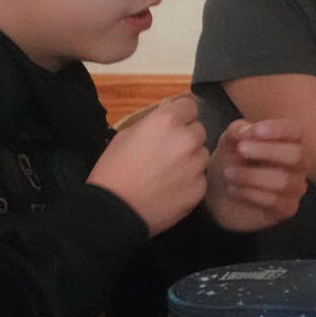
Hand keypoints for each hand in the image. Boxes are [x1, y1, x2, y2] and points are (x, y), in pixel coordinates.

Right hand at [87, 95, 208, 236]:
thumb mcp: (125, 135)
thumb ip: (152, 121)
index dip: (181, 115)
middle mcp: (187, 140)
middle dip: (187, 137)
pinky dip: (190, 180)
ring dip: (191, 159)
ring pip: (202, 154)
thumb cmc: (113, 170)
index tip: (174, 124)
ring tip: (169, 172)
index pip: (190, 106)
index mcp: (167, 122)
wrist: (114, 210)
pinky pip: (200, 177)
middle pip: (199, 130)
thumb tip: (169, 109)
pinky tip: (171, 188)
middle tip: (169, 151)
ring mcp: (196, 165)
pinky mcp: (200, 188)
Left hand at [204, 118, 308, 232]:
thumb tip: (249, 131)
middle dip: (267, 151)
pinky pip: (275, 201)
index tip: (256, 131)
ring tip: (228, 174)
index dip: (278, 130)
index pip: (294, 131)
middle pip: (296, 155)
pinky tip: (234, 190)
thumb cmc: (231, 161)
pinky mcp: (287, 209)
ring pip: (283, 180)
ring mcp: (295, 187)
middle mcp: (298, 164)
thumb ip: (238, 131)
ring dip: (251, 175)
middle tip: (240, 150)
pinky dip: (250, 193)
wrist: (219, 195)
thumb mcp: (229, 141)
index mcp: (288, 142)